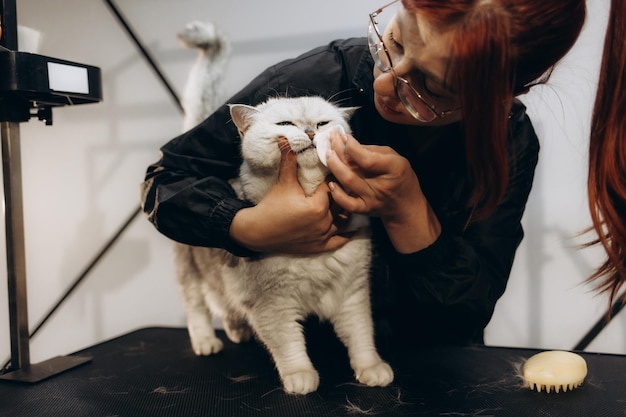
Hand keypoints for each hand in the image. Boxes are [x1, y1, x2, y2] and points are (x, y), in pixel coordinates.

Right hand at [230, 138, 350, 253]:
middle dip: (341, 191)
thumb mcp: (283, 182)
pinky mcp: (319, 246)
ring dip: (345, 210)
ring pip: (342, 220)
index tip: (336, 168)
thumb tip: (285, 138)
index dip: (334, 176)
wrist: (257, 232)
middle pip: (341, 202)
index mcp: (318, 206)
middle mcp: (324, 222)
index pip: (333, 186)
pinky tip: (354, 229)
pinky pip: (339, 241)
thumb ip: (288, 160)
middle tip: (345, 181)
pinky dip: (347, 235)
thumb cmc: (270, 206)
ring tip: (349, 199)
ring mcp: (322, 236)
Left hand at [326, 131, 440, 252]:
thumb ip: (373, 150)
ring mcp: (372, 199)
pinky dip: (337, 194)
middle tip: (331, 140)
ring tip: (328, 154)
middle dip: (338, 152)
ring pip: (348, 183)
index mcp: (393, 168)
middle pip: (354, 169)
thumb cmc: (399, 176)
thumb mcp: (394, 157)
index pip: (368, 159)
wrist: (406, 205)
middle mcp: (382, 185)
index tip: (344, 136)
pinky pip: (348, 204)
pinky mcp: (365, 209)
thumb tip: (349, 143)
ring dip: (334, 167)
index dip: (352, 147)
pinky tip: (331, 183)